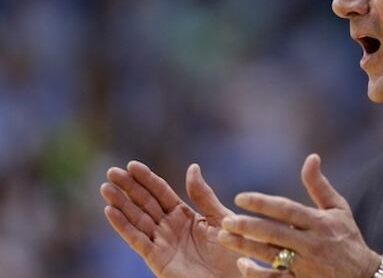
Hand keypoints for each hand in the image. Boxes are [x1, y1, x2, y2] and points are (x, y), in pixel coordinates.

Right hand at [100, 161, 241, 277]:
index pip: (161, 192)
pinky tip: (110, 211)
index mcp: (184, 215)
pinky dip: (123, 227)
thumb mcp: (220, 218)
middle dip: (128, 188)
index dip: (147, 179)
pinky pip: (137, 241)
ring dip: (120, 204)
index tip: (132, 164)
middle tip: (111, 172)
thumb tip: (192, 167)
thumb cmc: (232, 251)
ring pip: (137, 220)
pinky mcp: (157, 260)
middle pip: (145, 203)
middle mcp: (169, 227)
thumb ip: (203, 196)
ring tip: (106, 188)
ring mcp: (162, 243)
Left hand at [217, 154, 379, 277]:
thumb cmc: (348, 238)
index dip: (263, 203)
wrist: (365, 276)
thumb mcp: (338, 209)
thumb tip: (311, 157)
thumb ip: (320, 185)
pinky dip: (257, 274)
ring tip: (223, 238)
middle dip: (248, 226)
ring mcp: (307, 266)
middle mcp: (313, 243)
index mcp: (320, 222)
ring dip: (245, 247)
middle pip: (275, 233)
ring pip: (271, 256)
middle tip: (226, 220)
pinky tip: (242, 265)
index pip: (287, 210)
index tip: (240, 198)